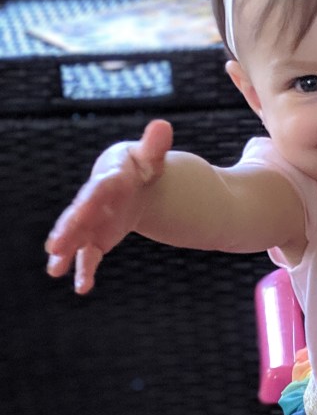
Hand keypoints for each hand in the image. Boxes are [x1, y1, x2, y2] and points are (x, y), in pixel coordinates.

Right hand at [45, 120, 172, 293]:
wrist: (133, 182)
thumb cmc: (141, 166)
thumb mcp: (151, 157)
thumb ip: (155, 145)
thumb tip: (163, 127)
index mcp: (108, 177)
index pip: (100, 188)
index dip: (92, 199)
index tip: (83, 210)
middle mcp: (93, 200)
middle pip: (80, 214)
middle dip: (69, 229)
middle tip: (55, 245)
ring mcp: (92, 221)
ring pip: (77, 237)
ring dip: (67, 253)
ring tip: (54, 269)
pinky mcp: (96, 238)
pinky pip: (89, 255)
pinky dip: (85, 270)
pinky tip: (81, 287)